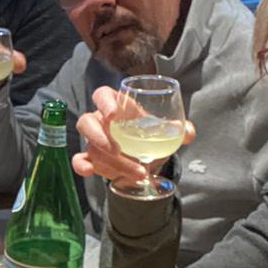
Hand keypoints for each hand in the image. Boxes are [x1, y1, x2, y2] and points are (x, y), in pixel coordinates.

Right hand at [71, 84, 194, 189]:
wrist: (148, 160)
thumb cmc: (152, 137)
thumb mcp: (166, 132)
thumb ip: (179, 129)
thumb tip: (188, 132)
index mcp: (119, 107)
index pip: (103, 96)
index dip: (104, 102)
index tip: (113, 113)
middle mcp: (101, 122)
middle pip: (87, 122)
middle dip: (99, 136)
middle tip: (117, 150)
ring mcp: (94, 140)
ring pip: (91, 146)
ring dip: (110, 160)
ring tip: (135, 171)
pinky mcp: (92, 158)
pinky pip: (79, 159)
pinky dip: (81, 165)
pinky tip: (88, 171)